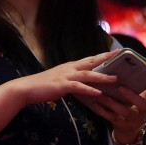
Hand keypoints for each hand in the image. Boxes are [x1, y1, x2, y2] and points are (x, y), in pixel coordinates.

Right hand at [1, 51, 119, 106]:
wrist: (26, 88)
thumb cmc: (42, 86)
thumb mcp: (60, 80)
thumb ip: (71, 79)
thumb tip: (81, 83)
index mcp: (69, 66)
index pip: (89, 59)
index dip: (102, 55)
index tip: (115, 51)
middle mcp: (69, 68)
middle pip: (91, 62)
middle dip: (106, 59)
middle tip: (119, 55)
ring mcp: (65, 76)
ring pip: (87, 75)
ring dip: (102, 76)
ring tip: (115, 79)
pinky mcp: (61, 86)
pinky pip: (77, 87)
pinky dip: (88, 90)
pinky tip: (98, 93)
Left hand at [91, 80, 145, 144]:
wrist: (130, 128)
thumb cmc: (133, 104)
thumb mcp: (139, 94)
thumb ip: (135, 83)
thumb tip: (120, 60)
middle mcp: (143, 110)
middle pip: (143, 104)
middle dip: (132, 96)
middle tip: (121, 87)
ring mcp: (133, 119)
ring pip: (124, 111)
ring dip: (112, 102)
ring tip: (101, 94)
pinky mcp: (122, 124)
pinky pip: (112, 118)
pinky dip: (103, 111)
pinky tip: (95, 103)